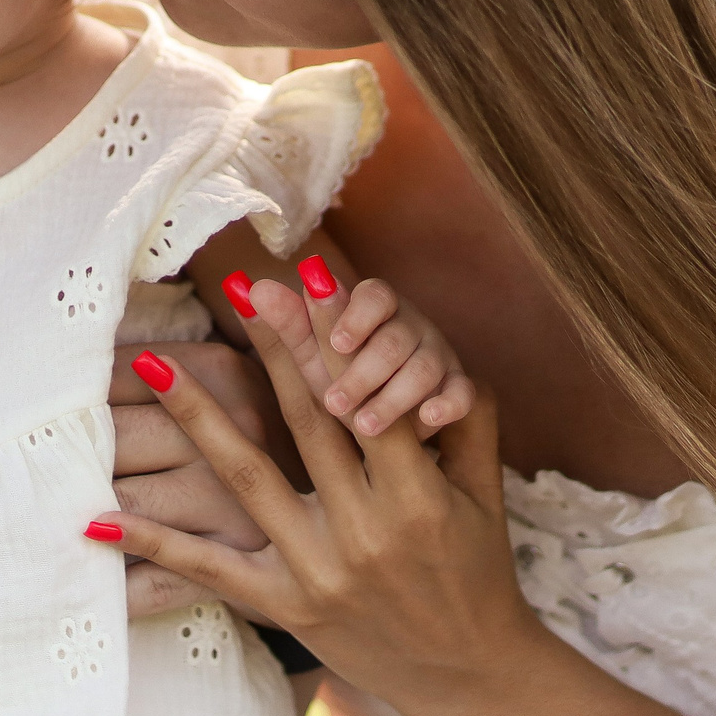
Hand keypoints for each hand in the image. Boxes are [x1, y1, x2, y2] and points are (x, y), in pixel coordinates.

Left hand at [89, 278, 550, 715]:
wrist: (470, 678)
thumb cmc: (479, 571)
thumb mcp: (484, 493)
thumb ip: (465, 419)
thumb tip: (442, 347)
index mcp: (417, 499)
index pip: (368, 399)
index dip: (339, 334)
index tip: (310, 275)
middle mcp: (364, 534)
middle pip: (308, 422)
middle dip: (277, 348)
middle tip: (244, 289)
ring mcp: (318, 573)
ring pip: (247, 479)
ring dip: (197, 416)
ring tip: (155, 363)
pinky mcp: (284, 608)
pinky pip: (209, 569)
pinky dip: (153, 543)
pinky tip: (99, 516)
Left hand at [289, 259, 475, 437]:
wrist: (389, 415)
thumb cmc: (345, 375)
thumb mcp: (316, 356)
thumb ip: (291, 325)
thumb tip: (252, 289)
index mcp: (376, 308)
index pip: (375, 295)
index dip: (357, 315)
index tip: (337, 342)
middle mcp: (411, 326)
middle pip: (394, 339)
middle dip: (363, 372)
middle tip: (334, 404)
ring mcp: (438, 356)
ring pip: (424, 368)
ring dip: (393, 397)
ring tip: (364, 426)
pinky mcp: (458, 389)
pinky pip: (463, 393)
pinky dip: (449, 404)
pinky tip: (430, 420)